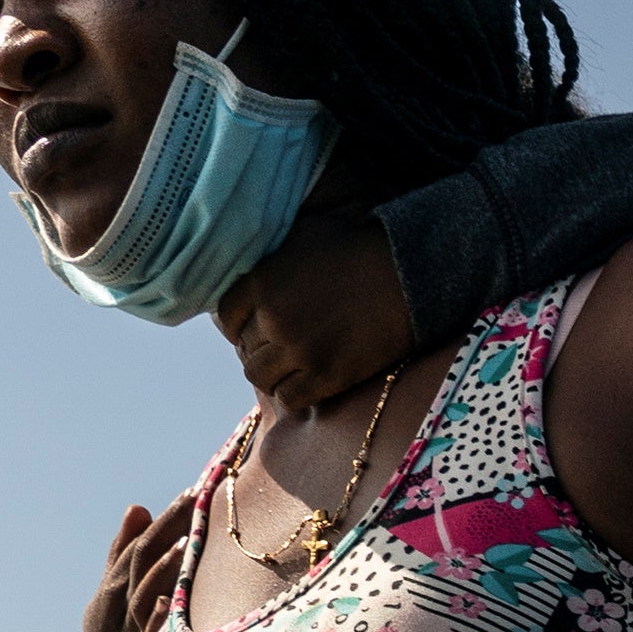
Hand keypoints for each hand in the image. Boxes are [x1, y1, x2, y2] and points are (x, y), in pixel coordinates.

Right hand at [80, 502, 192, 631]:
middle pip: (141, 560)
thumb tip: (138, 507)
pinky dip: (154, 619)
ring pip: (140, 595)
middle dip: (168, 529)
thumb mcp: (116, 593)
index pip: (143, 544)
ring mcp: (123, 631)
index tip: (194, 489)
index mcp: (115, 585)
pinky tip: (167, 601)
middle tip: (196, 499)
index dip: (168, 517)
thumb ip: (125, 554)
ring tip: (187, 542)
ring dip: (161, 569)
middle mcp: (115, 603)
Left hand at [212, 207, 413, 409]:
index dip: (238, 325)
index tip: (253, 328)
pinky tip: (307, 383)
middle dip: (261, 348)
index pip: (226, 317)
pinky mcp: (326, 376)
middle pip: (245, 349)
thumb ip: (270, 254)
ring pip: (261, 377)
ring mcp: (298, 351)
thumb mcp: (302, 233)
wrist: (406, 275)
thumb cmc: (357, 248)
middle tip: (281, 347)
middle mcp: (272, 319)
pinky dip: (293, 394)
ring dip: (273, 374)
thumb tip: (253, 262)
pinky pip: (289, 399)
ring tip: (291, 368)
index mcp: (260, 283)